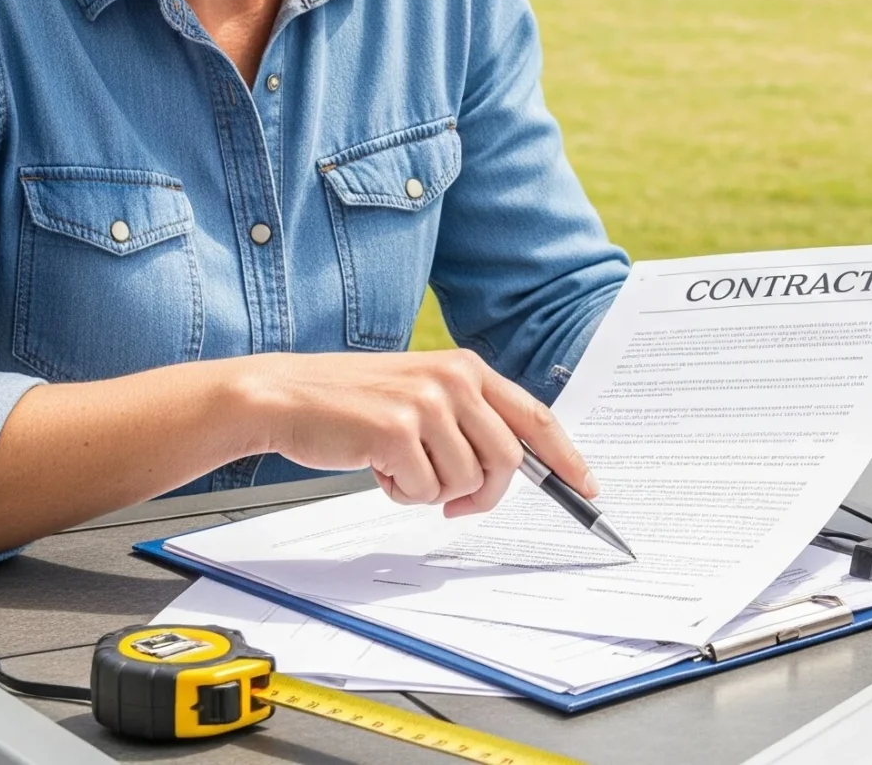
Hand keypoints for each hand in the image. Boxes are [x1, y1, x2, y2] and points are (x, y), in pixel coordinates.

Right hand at [235, 349, 592, 518]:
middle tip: (454, 503)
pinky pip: (426, 490)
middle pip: (508, 461)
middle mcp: (454, 380)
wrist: (284, 396)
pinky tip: (377, 467)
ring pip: (468, 480)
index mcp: (466, 369)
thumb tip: (514, 467)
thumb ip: (467, 420)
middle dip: (485, 494)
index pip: (536, 417)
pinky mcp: (398, 430)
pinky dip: (403, 492)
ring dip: (433, 491)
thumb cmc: (350, 403)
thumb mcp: (421, 395)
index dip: (565, 457)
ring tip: (399, 467)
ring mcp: (427, 403)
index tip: (587, 487)